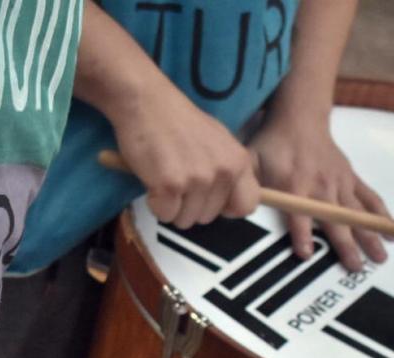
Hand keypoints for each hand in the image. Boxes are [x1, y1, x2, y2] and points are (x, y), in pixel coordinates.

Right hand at [108, 77, 260, 228]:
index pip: (247, 205)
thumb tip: (229, 204)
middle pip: (208, 217)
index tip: (211, 199)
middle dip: (190, 205)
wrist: (146, 102)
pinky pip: (165, 215)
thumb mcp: (217, 141)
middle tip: (177, 178)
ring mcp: (198, 179)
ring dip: (171, 205)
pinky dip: (155, 203)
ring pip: (186, 220)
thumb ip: (227, 170)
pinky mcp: (171, 185)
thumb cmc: (177, 121)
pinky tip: (153, 179)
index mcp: (239, 161)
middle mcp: (223, 172)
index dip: (226, 208)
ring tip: (165, 176)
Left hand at [248, 111, 390, 271]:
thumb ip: (244, 186)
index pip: (299, 215)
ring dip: (370, 235)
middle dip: (345, 244)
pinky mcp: (351, 177)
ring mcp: (339, 182)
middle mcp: (321, 186)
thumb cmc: (273, 143)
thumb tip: (228, 208)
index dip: (302, 234)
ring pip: (357, 213)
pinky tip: (392, 232)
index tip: (306, 254)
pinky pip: (369, 197)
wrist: (300, 116)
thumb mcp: (252, 160)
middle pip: (335, 219)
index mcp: (295, 184)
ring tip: (380, 258)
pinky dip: (381, 214)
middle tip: (354, 267)